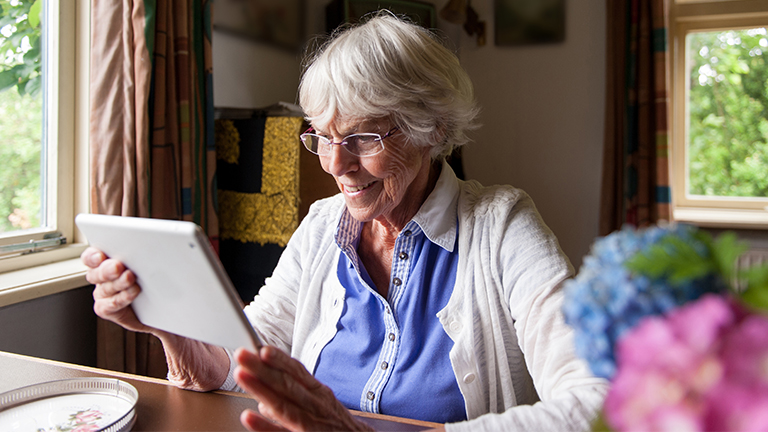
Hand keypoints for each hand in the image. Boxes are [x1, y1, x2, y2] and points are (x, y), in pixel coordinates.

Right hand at [82, 246, 150, 332]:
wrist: (152, 304)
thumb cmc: (145, 279)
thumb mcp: (140, 263)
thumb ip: (134, 256)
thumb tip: (142, 247)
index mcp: (103, 262)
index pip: (90, 257)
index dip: (92, 256)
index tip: (100, 255)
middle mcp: (100, 278)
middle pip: (96, 273)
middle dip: (107, 269)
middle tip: (117, 265)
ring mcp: (102, 294)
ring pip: (106, 288)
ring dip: (119, 282)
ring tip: (130, 277)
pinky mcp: (106, 309)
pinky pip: (112, 303)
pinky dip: (123, 297)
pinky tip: (133, 291)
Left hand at [234, 346, 373, 431]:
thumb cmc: (336, 424)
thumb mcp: (321, 403)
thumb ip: (295, 396)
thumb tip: (264, 395)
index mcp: (317, 392)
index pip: (297, 372)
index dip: (280, 360)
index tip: (262, 348)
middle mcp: (315, 404)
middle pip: (286, 384)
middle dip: (263, 368)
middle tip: (242, 354)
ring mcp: (309, 423)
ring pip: (283, 405)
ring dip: (261, 389)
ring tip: (242, 376)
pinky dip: (265, 426)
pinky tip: (248, 416)